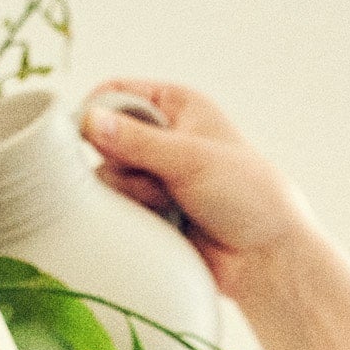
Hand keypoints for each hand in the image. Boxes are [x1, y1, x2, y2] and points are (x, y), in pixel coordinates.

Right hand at [79, 79, 317, 302]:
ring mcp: (153, 175)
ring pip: (107, 176)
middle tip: (155, 178)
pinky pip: (115, 207)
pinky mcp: (148, 211)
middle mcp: (162, 136)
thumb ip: (137, 141)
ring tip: (168, 204)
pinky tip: (164, 222)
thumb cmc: (246, 196)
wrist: (264, 258)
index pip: (118, 92)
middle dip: (122, 161)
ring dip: (132, 192)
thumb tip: (88, 120)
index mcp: (178, 106)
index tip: (86, 132)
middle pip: (104, 137)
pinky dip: (133, 215)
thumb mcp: (191, 159)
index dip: (98, 108)